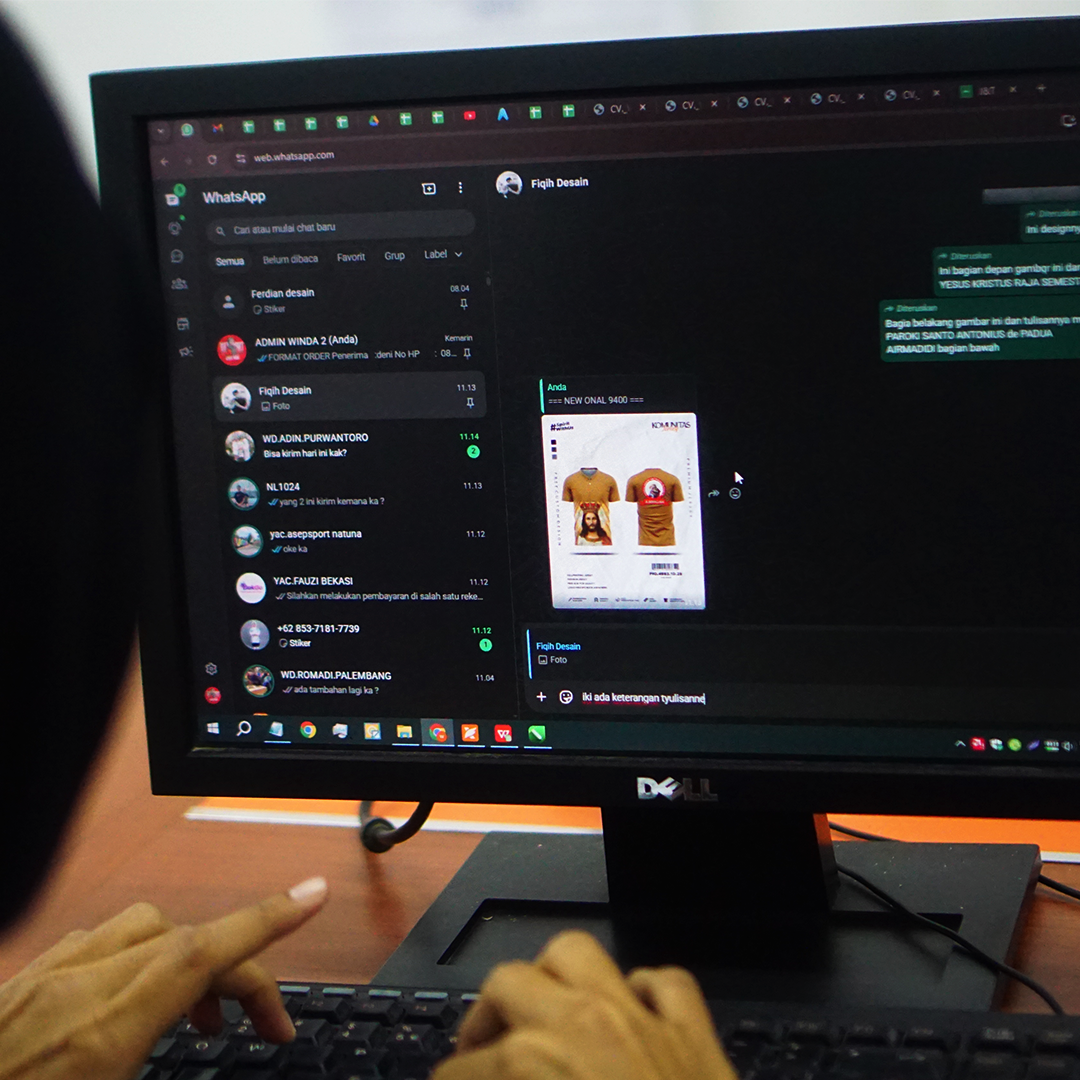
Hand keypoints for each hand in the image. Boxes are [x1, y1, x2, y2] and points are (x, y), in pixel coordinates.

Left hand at [0, 876, 327, 1079]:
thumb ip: (154, 1066)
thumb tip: (208, 1039)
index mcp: (97, 1033)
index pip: (200, 952)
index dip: (267, 920)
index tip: (313, 895)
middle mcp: (70, 992)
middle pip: (182, 939)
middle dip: (238, 966)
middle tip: (261, 1025)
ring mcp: (38, 983)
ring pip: (139, 930)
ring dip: (186, 956)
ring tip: (198, 1015)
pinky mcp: (16, 987)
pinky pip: (94, 945)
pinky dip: (135, 958)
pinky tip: (130, 1002)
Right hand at [433, 930, 735, 1079]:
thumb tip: (487, 1078)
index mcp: (539, 1063)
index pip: (464, 1068)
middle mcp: (586, 1024)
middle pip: (509, 983)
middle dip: (483, 1022)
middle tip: (476, 1060)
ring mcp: (644, 1019)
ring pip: (579, 955)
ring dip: (551, 979)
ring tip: (540, 1015)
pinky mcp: (695, 1033)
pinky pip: (662, 981)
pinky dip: (640, 992)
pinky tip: (629, 1017)